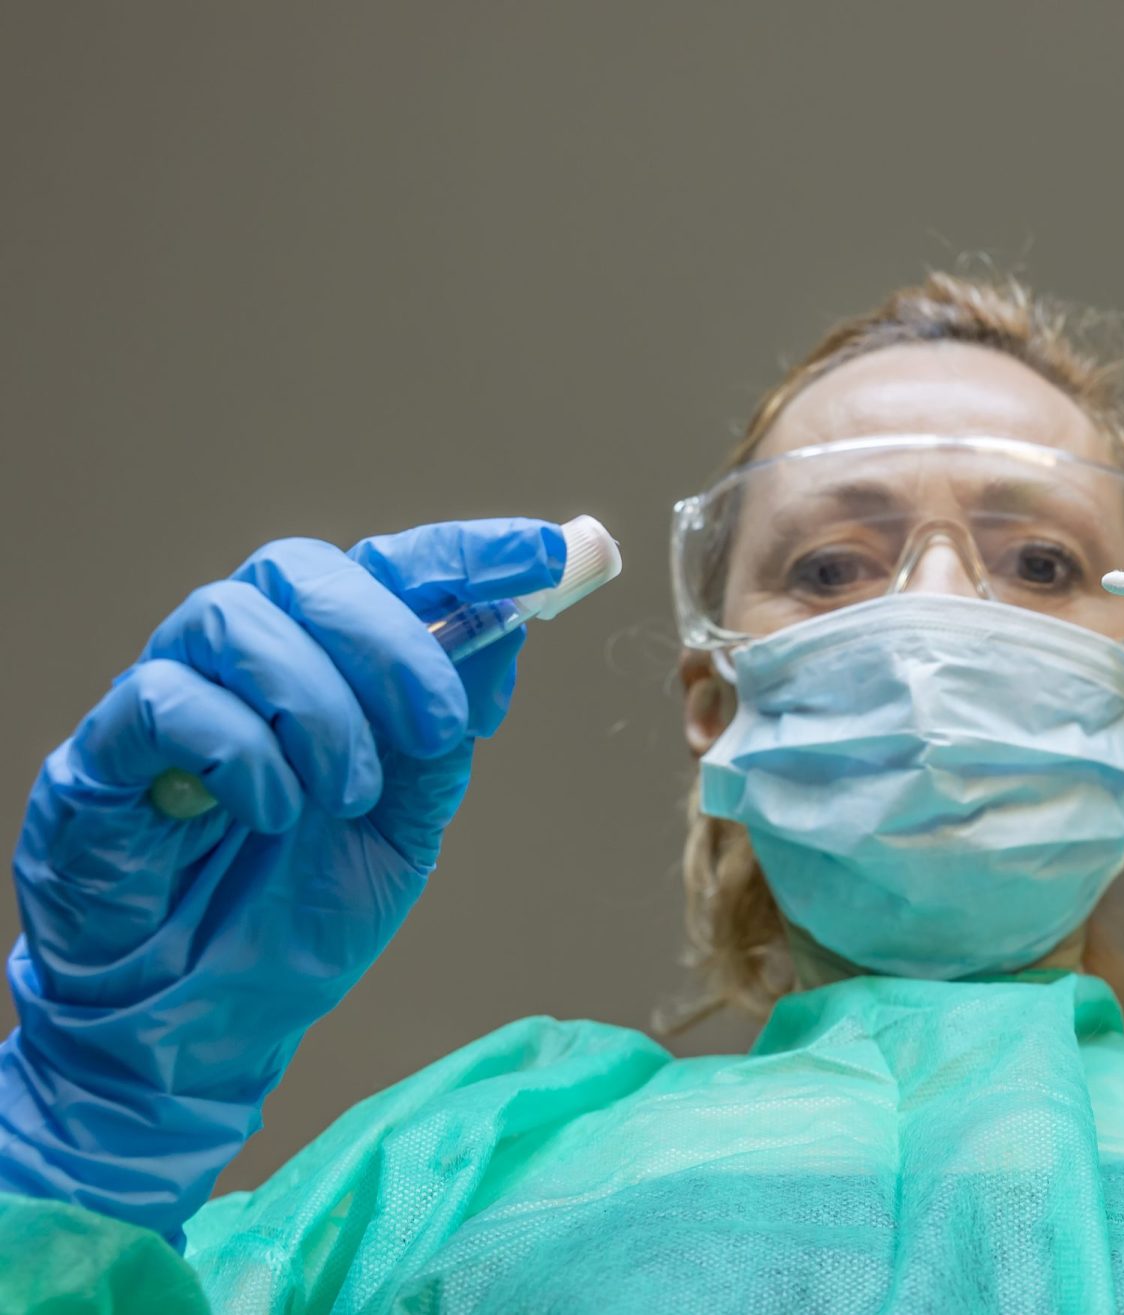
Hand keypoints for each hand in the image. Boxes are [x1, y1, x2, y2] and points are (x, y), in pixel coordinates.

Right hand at [1, 519, 563, 1239]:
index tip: (548, 555)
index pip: (391, 569)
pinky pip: (164, 699)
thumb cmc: (297, 915)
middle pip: (306, 568)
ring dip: (318, 704)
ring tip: (346, 794)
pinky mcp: (104, 754)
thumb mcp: (405, 825)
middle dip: (389, 638)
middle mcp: (245, 663)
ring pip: (234, 617)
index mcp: (325, 667)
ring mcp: (171, 698)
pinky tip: (277, 812)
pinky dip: (243, 750)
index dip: (470, 553)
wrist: (207, 1022)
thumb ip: (445, 736)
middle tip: (436, 725)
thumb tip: (507, 635)